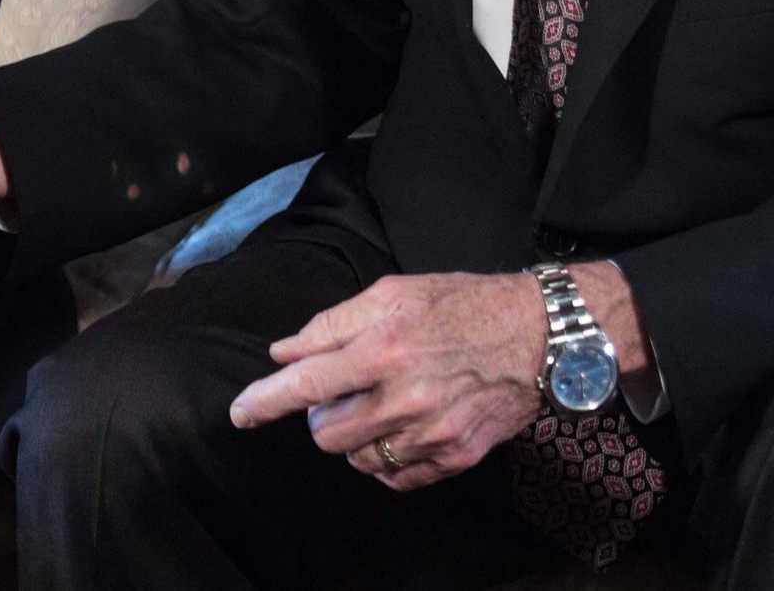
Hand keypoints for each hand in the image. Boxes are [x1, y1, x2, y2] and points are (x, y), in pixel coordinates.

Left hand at [228, 272, 546, 491]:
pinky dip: (385, 460)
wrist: (534, 335)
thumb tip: (284, 353)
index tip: (238, 414)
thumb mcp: (391, 294)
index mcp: (383, 349)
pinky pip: (398, 478)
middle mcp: (405, 398)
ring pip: (359, 460)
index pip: (307, 385)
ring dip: (353, 437)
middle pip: (328, 434)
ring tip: (373, 404)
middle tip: (341, 390)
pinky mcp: (457, 458)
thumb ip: (331, 324)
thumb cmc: (457, 304)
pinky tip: (396, 428)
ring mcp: (433, 434)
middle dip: (321, 416)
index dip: (265, 401)